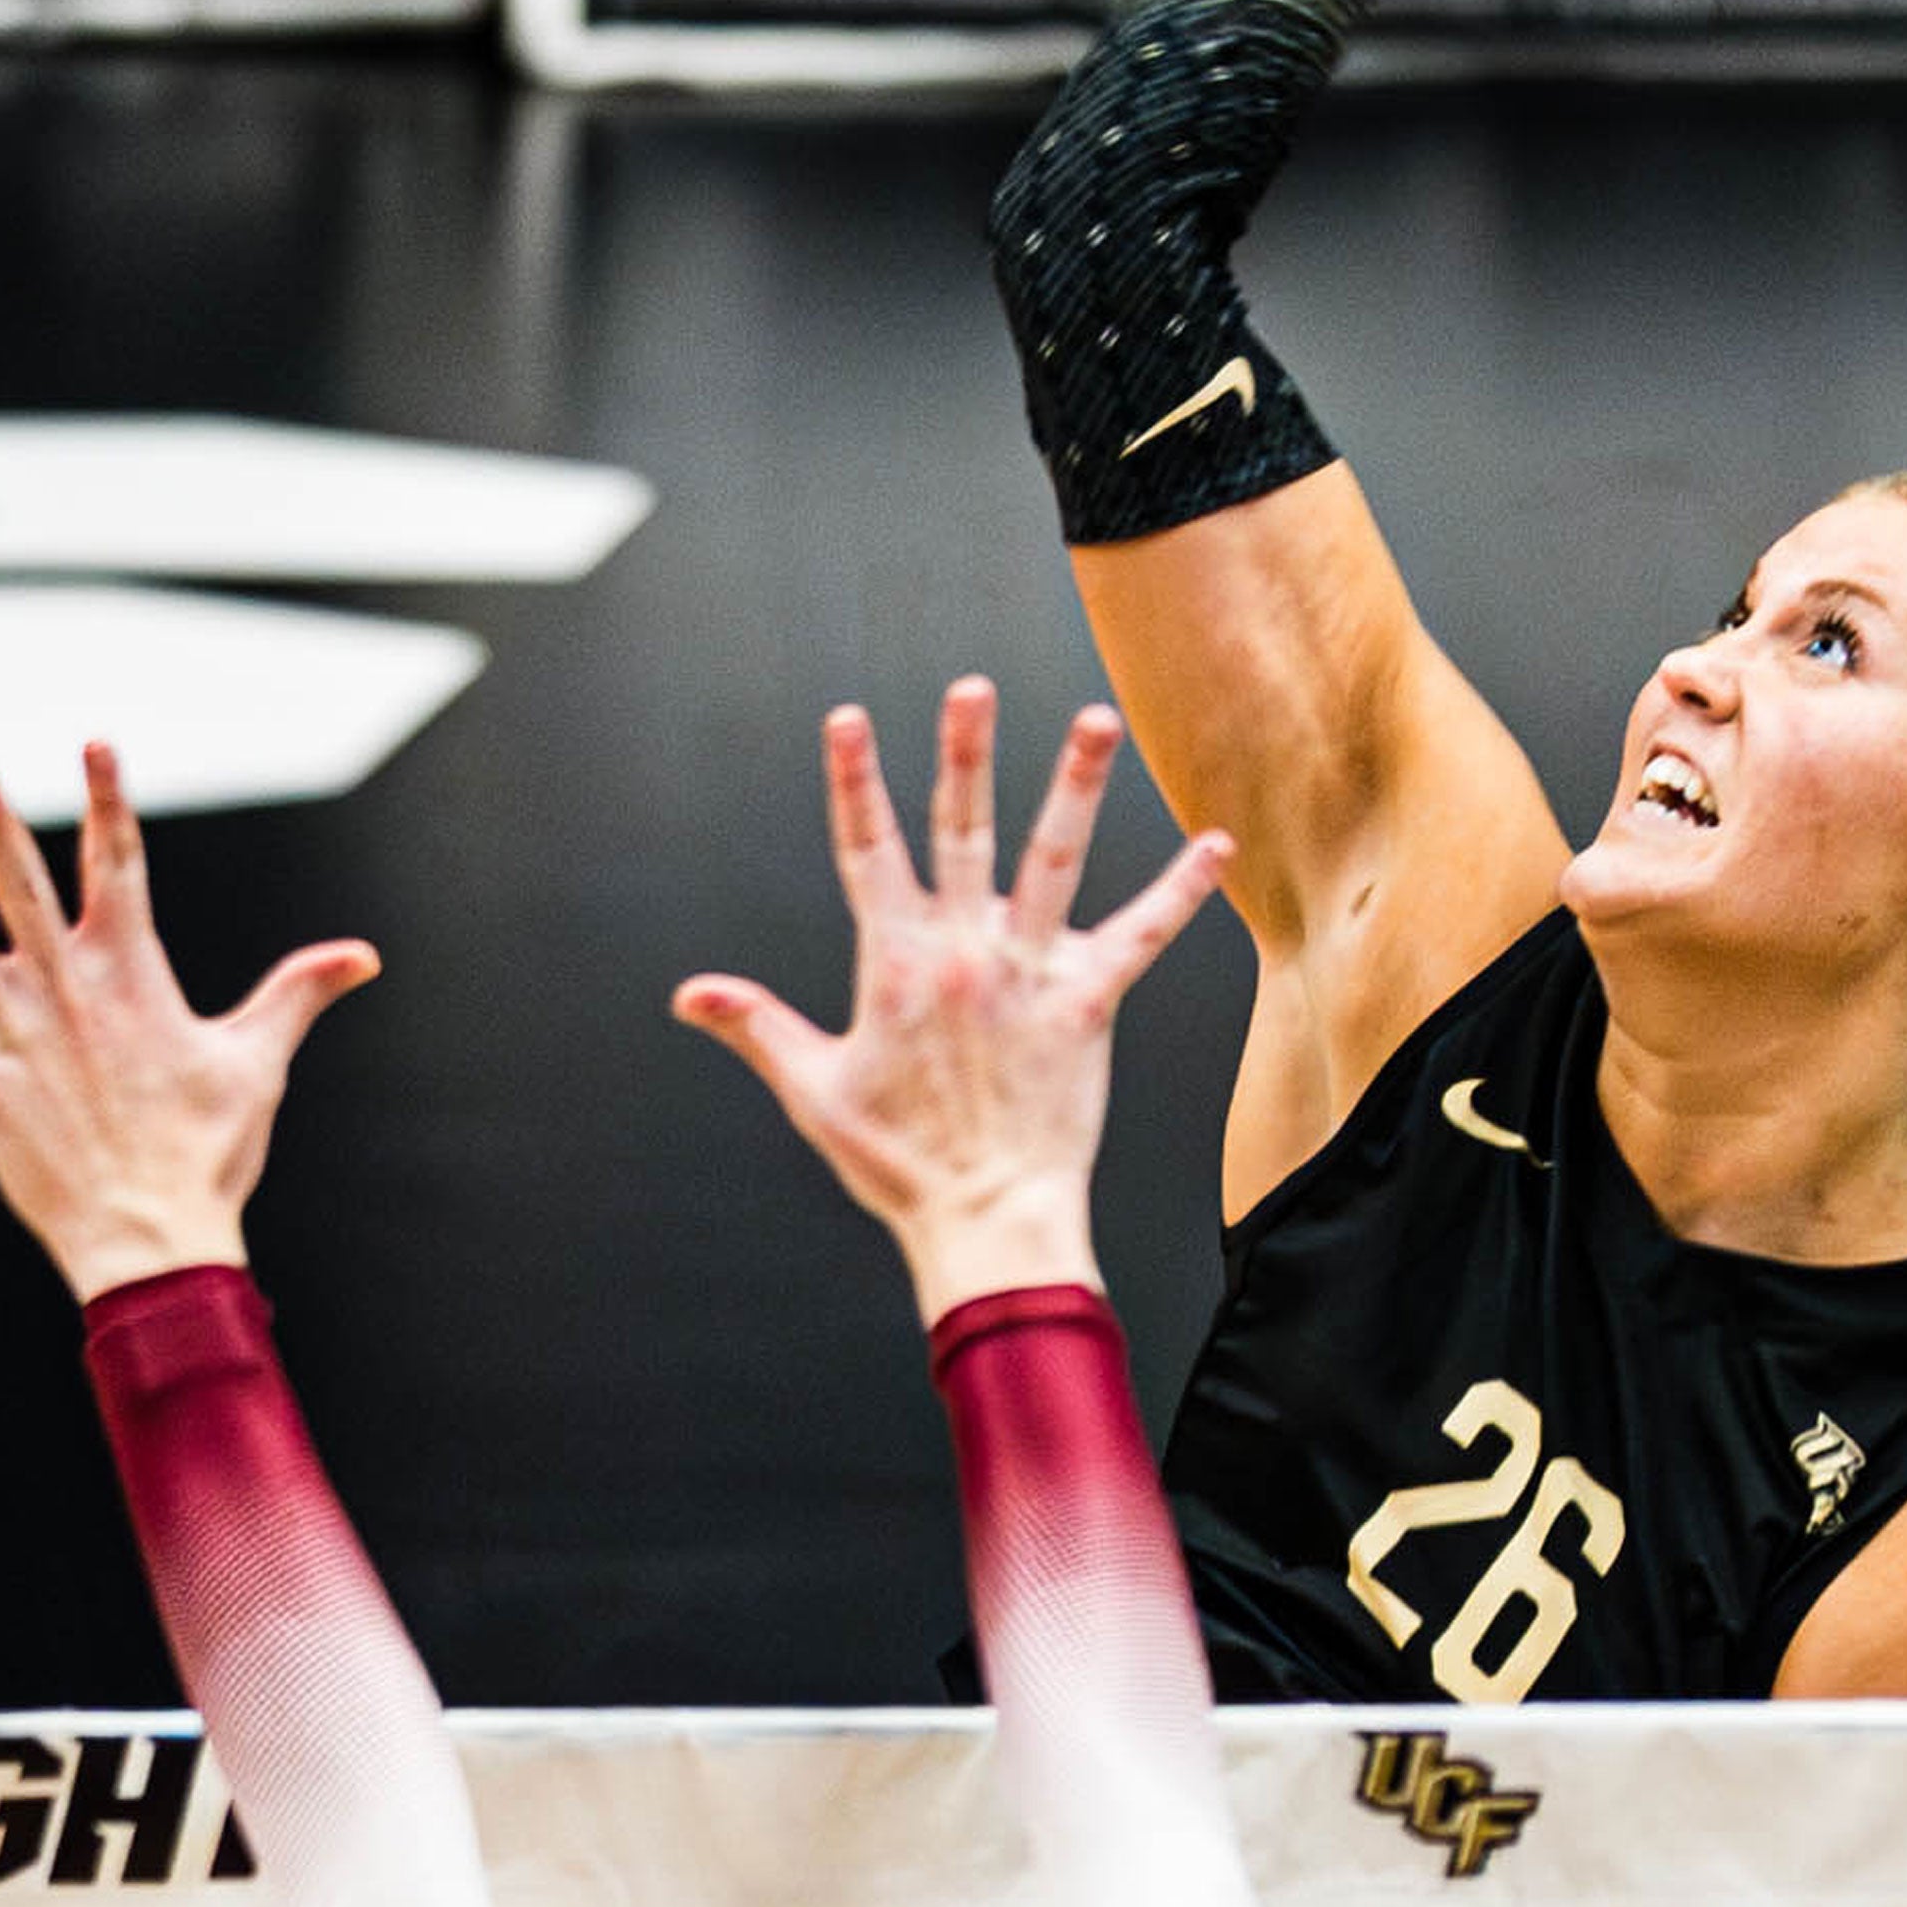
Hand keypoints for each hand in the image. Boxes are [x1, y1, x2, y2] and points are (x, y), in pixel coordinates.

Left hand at [0, 750, 376, 1302]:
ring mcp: (13, 1030)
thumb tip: (364, 956)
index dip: (108, 800)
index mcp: (132, 970)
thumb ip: (296, 994)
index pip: (122, 863)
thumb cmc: (208, 1150)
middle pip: (21, 882)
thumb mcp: (256, 1062)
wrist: (153, 1237)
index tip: (93, 741)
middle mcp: (65, 987)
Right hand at [669, 682, 1232, 1321]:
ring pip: (1054, 860)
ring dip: (1075, 786)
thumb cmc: (898, 1163)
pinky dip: (1180, 890)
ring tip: (1095, 719)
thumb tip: (690, 994)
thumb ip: (757, 1027)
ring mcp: (1030, 974)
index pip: (865, 851)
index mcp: (895, 963)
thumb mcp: (814, 1089)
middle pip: (961, 831)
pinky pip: (1141, 936)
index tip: (845, 718)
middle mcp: (963, 952)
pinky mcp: (1087, 1005)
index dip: (852, 782)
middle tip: (969, 688)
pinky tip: (1217, 844)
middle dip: (963, 753)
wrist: (986, 1218)